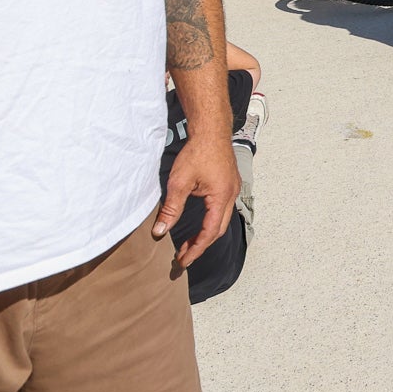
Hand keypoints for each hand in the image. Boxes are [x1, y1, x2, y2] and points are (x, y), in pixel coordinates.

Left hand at [154, 134, 239, 266]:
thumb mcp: (179, 182)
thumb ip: (171, 209)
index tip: (183, 261)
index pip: (209, 232)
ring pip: (222, 220)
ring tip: (189, 243)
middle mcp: (231, 195)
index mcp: (221, 197)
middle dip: (201, 245)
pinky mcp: (229, 183)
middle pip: (218, 230)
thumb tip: (160, 231)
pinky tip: (200, 221)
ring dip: (206, 234)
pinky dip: (211, 221)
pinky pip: (223, 209)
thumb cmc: (198, 152)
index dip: (196, 249)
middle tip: (183, 256)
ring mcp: (233, 189)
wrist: (211, 130)